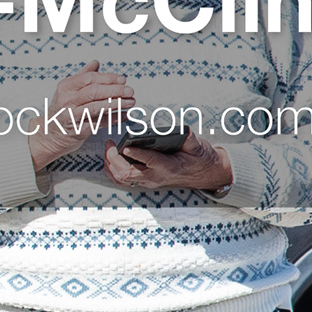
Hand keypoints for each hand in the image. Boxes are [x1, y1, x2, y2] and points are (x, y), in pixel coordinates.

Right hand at [27, 65, 134, 172]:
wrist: (49, 134)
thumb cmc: (62, 110)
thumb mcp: (68, 90)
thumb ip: (83, 76)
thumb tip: (96, 63)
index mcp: (65, 87)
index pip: (89, 78)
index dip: (108, 78)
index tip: (122, 79)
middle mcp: (67, 101)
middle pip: (94, 92)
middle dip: (115, 90)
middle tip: (130, 90)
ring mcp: (72, 116)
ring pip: (97, 108)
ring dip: (117, 104)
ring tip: (131, 102)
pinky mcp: (78, 130)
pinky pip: (100, 123)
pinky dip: (114, 119)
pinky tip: (125, 115)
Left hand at [104, 135, 234, 194]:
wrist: (204, 174)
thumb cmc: (199, 158)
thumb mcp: (199, 147)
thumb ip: (190, 139)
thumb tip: (184, 130)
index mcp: (169, 166)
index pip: (150, 161)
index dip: (137, 154)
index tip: (125, 146)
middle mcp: (156, 176)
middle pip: (129, 173)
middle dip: (114, 159)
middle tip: (109, 143)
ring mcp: (149, 180)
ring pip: (123, 178)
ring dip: (110, 165)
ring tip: (107, 148)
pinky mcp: (145, 181)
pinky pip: (123, 180)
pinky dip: (113, 170)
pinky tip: (109, 159)